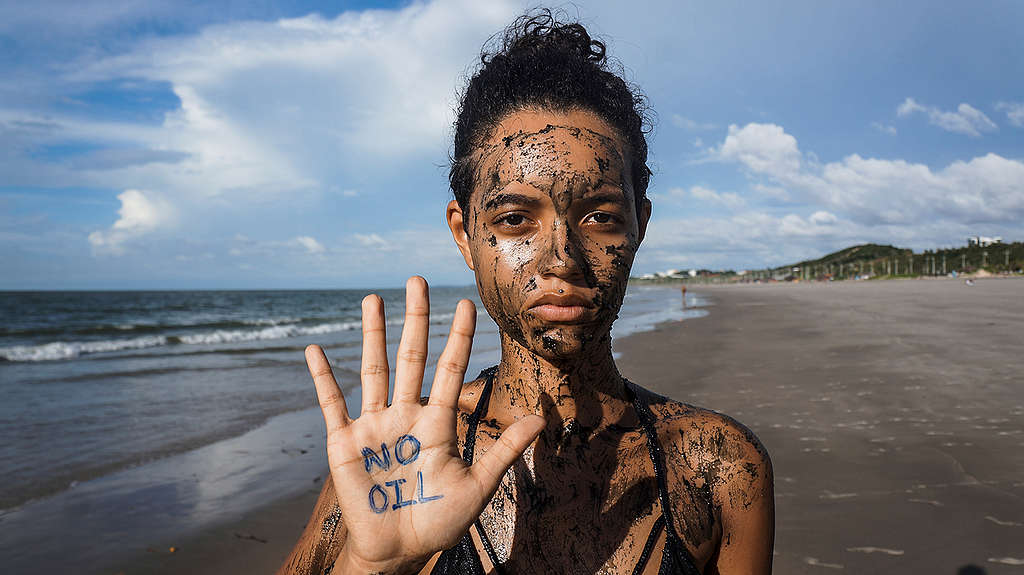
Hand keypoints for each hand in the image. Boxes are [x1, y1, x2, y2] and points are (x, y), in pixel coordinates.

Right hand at [305, 276, 544, 574]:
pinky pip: (331, 403)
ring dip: (372, 334)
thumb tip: (542, 420)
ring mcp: (374, 426)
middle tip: (417, 281)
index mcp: (436, 423)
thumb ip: (505, 451)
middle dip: (415, 319)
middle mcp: (405, 415)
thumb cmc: (438, 522)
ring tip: (373, 298)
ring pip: (373, 369)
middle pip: (411, 357)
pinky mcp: (344, 443)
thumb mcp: (478, 486)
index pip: (448, 370)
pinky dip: (322, 377)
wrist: (397, 552)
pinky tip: (314, 349)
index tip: (466, 304)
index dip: (457, 338)